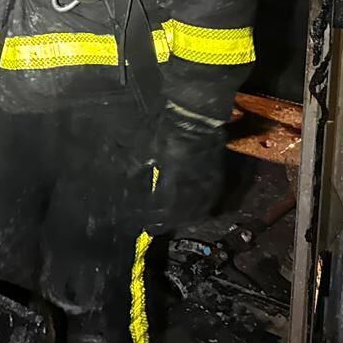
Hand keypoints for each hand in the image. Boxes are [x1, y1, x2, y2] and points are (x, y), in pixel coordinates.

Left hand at [142, 102, 227, 233]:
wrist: (194, 118)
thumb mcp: (144, 147)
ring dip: (182, 220)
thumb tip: (127, 181)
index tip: (142, 221)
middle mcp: (191, 188)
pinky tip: (191, 211)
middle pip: (179, 217)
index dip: (150, 219)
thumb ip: (135, 167)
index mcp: (172, 181)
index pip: (160, 210)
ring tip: (171, 221)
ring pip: (196, 214)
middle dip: (165, 222)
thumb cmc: (166, 131)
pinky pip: (208, 204)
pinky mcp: (216, 181)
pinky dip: (198, 211)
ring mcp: (207, 186)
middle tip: (154, 224)